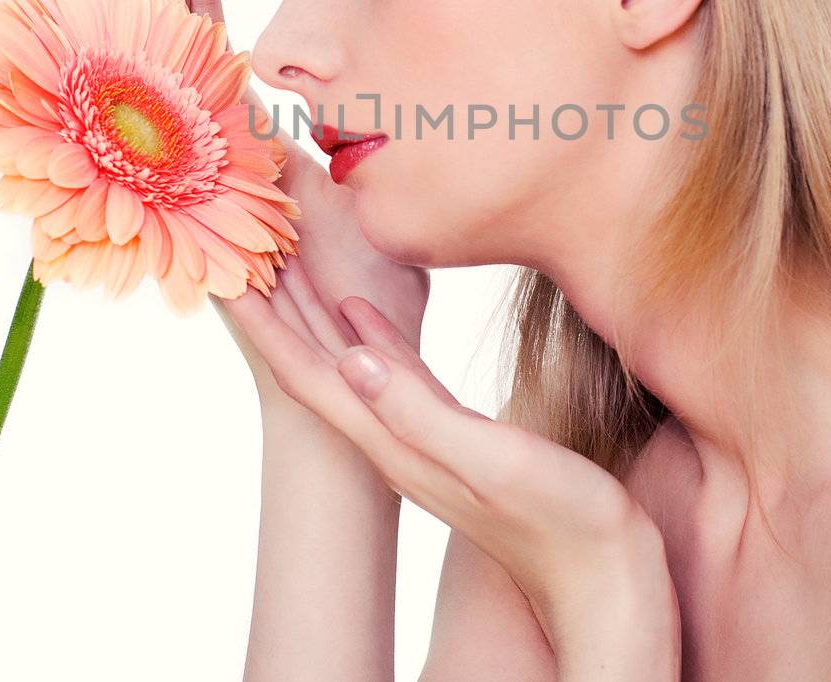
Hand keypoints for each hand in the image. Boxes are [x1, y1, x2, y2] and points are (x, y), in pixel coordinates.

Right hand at [153, 0, 430, 396]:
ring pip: (182, 116)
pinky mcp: (212, 250)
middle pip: (195, 76)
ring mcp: (213, 211)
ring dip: (167, 50)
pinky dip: (167, 134)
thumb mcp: (374, 207)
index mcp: (267, 162)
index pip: (230, 68)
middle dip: (182, 8)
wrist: (358, 392)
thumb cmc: (375, 305)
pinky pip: (185, 183)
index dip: (214, 10)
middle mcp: (231, 177)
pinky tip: (146, 78)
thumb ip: (365, 154)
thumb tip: (382, 91)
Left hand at [218, 286, 682, 679]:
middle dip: (275, 310)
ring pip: (345, 361)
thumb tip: (352, 359)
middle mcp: (396, 439)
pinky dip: (368, 333)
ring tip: (284, 267)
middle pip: (313, 364)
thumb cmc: (563, 527)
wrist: (605, 579)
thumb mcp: (493, 461)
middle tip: (239, 250)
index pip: (306, 377)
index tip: (225, 279)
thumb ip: (423, 412)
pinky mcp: (454, 430)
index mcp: (395, 444)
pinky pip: (392, 369)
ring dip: (310, 316)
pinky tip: (359, 307)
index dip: (263, 328)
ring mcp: (422, 436)